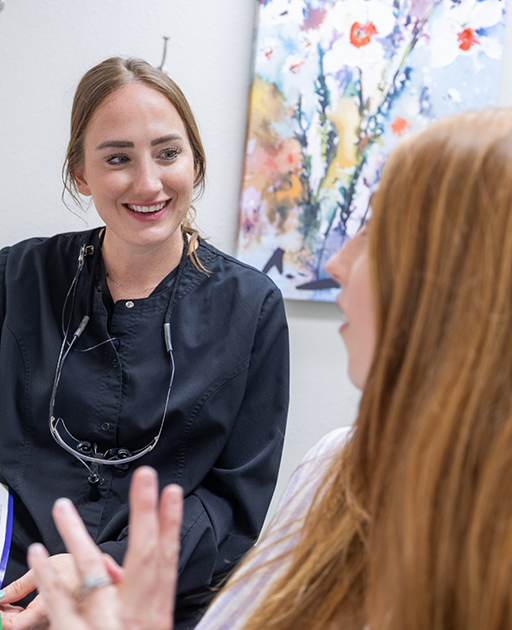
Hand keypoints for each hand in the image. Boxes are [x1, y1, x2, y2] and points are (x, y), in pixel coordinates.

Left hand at [0, 553, 78, 628]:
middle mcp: (47, 623)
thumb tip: (1, 594)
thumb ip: (21, 585)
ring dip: (10, 615)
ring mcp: (49, 625)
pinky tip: (19, 604)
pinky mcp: (51, 624)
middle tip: (1, 596)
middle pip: (15, 628)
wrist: (96, 574)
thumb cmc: (75, 569)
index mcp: (45, 609)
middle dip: (2, 614)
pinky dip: (19, 616)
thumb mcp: (48, 567)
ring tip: (10, 598)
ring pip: (22, 627)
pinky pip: (30, 626)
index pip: (11, 626)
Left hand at [27, 467, 181, 629]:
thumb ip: (139, 594)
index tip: (173, 492)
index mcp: (155, 610)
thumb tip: (117, 566)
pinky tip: (38, 552)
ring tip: (62, 507)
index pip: (168, 558)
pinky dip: (47, 576)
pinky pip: (58, 603)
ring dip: (75, 536)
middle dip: (145, 513)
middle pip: (142, 556)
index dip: (172, 523)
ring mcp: (102, 623)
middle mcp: (132, 613)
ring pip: (90, 572)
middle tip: (145, 477)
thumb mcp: (149, 625)